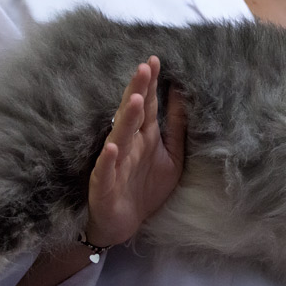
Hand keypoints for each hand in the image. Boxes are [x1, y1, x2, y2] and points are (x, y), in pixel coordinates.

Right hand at [84, 56, 186, 247]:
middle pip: (132, 115)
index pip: (147, 105)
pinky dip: (108, 159)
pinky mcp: (103, 184)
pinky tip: (112, 147)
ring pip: (120, 137)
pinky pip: (105, 170)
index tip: (155, 60)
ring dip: (126, 119)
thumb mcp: (171, 158)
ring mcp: (114, 163)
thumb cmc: (145, 189)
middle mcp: (128, 145)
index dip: (150, 84)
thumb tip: (182, 95)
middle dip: (137, 92)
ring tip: (135, 100)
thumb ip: (177, 129)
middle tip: (144, 68)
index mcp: (144, 137)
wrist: (123, 225)